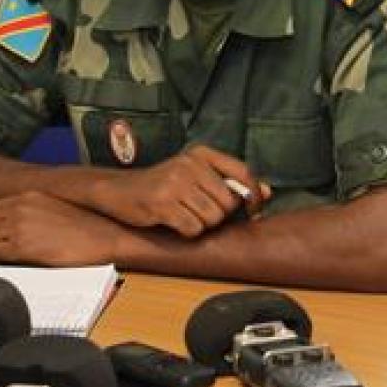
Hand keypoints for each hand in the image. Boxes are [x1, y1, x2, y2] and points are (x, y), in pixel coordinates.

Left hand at [0, 191, 124, 265]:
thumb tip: (23, 220)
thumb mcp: (59, 207)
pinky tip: (7, 259)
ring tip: (2, 253)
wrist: (104, 238)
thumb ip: (37, 209)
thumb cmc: (87, 227)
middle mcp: (21, 208)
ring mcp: (19, 227)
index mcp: (30, 196)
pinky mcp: (20, 247)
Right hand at [90, 144, 270, 237]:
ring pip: (212, 218)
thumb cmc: (162, 184)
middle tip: (202, 213)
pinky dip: (188, 232)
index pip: (243, 173)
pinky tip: (175, 223)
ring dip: (202, 225)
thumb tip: (268, 192)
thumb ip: (231, 181)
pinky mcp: (162, 204)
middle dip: (220, 215)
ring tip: (186, 215)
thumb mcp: (196, 175)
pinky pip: (193, 229)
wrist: (118, 191)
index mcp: (202, 154)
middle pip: (228, 203)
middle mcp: (189, 164)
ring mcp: (175, 183)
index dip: (254, 195)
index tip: (254, 210)